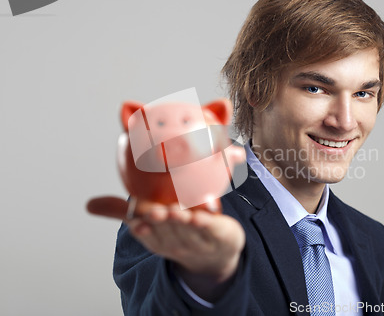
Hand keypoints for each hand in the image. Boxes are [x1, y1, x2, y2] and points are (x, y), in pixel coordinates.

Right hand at [87, 197, 244, 300]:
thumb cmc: (177, 233)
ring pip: (188, 229)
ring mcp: (198, 238)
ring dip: (181, 221)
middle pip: (167, 229)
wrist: (215, 254)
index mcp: (157, 238)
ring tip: (175, 210)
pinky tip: (201, 216)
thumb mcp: (148, 223)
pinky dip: (206, 223)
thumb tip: (89, 205)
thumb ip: (121, 211)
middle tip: (154, 211)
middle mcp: (176, 240)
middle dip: (160, 220)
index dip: (142, 227)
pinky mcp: (218, 233)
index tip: (137, 222)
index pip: (147, 233)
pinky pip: (211, 228)